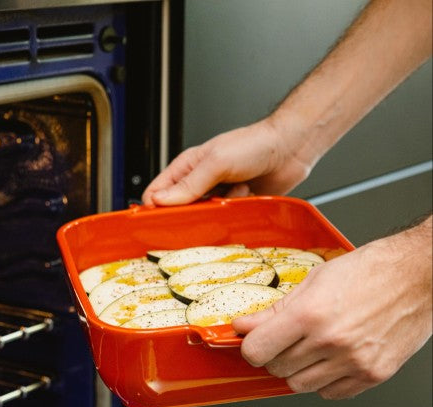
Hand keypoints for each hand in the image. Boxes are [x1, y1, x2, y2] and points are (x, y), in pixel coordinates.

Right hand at [142, 120, 311, 205]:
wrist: (291, 148)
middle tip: (204, 209)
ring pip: (205, 217)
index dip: (155, 208)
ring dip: (217, 212)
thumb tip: (162, 200)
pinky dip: (234, 213)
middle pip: (181, 209)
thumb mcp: (216, 162)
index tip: (158, 221)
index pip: (158, 192)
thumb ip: (189, 184)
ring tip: (231, 195)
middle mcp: (201, 181)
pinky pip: (226, 219)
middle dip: (191, 214)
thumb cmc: (255, 144)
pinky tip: (245, 197)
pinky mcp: (236, 204)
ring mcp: (219, 194)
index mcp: (188, 166)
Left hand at [231, 226, 431, 398]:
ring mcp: (353, 361)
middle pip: (277, 369)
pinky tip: (332, 359)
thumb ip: (275, 309)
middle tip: (287, 340)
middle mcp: (331, 341)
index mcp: (311, 313)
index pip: (258, 350)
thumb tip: (246, 325)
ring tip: (312, 348)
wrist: (418, 276)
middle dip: (275, 356)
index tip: (254, 342)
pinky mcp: (373, 374)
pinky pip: (332, 394)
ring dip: (298, 370)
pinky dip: (325, 381)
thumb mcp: (314, 281)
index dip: (251, 347)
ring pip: (300, 386)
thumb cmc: (371, 271)